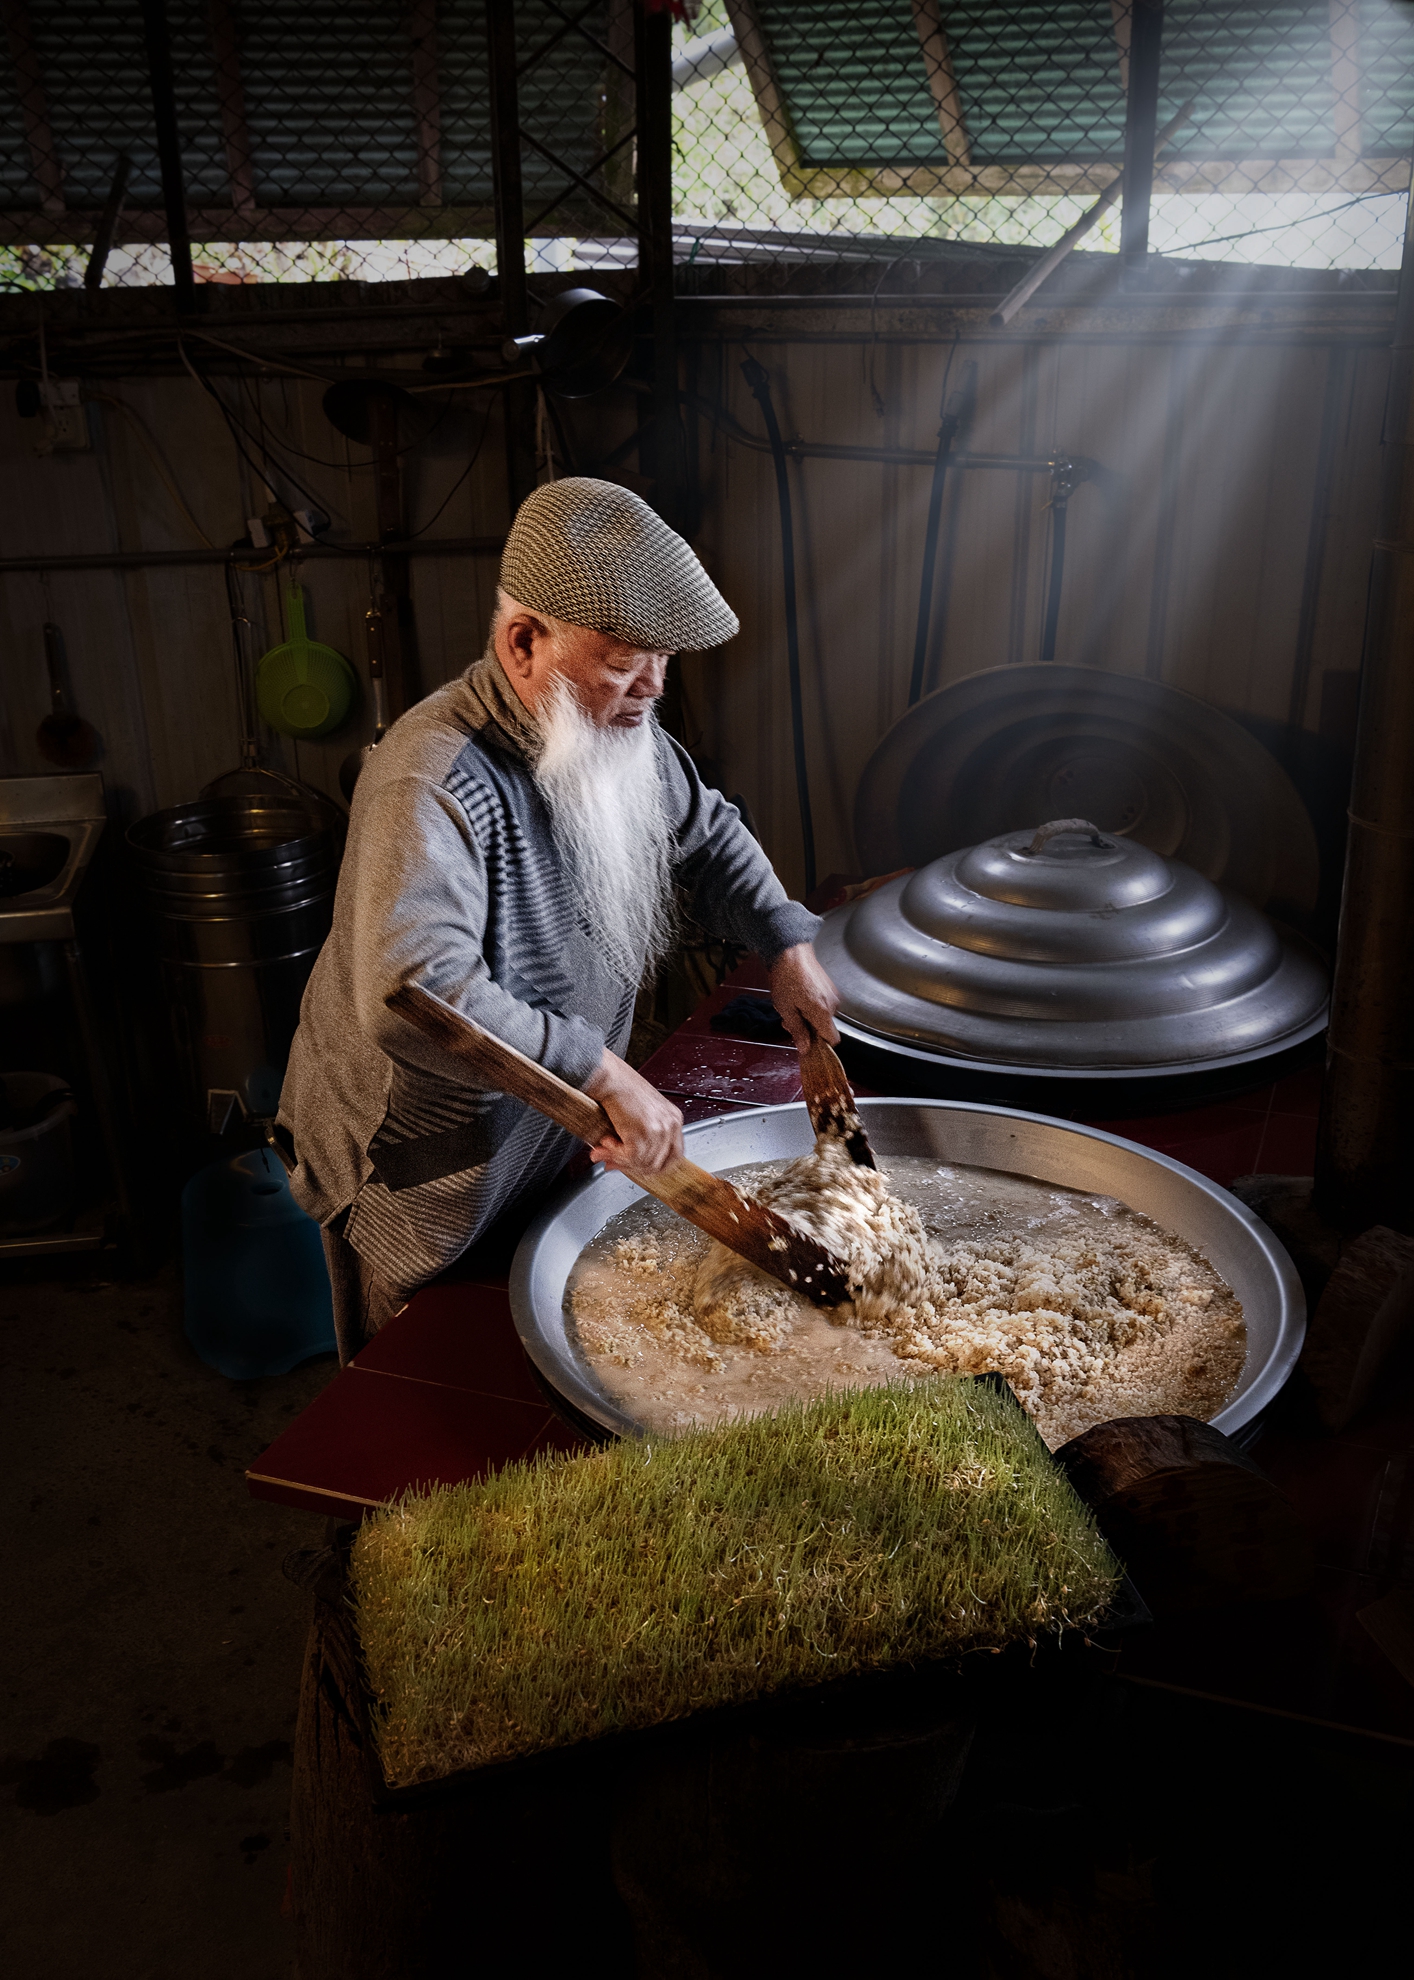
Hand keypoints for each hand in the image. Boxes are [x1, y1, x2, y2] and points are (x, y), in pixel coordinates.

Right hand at [583, 1051, 683, 1174]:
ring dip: (619, 1160)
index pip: (673, 1156)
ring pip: (642, 1163)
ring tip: (604, 1148)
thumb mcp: (639, 1114)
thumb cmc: (621, 1089)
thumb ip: (636, 1139)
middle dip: (632, 1168)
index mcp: (673, 1118)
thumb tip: (621, 1162)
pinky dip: (614, 1154)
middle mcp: (670, 1124)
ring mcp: (659, 1130)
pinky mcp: (643, 1133)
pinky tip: (606, 1141)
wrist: (610, 1078)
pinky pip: (630, 1158)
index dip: (653, 1166)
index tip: (635, 1167)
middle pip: (658, 1164)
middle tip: (612, 1162)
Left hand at [768, 942, 840, 1051]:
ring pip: (823, 1016)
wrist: (791, 951)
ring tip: (792, 1004)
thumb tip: (805, 1048)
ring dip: (809, 1015)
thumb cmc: (786, 977)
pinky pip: (824, 1004)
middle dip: (808, 1027)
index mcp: (823, 1012)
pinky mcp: (830, 987)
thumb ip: (797, 1030)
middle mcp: (833, 1004)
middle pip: (825, 1027)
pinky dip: (813, 1005)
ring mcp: (833, 994)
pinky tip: (799, 996)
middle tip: (790, 1018)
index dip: (819, 1044)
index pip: (832, 1039)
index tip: (806, 1042)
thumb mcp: (786, 1009)